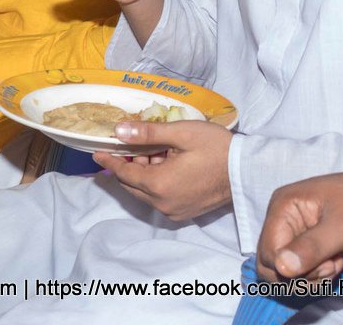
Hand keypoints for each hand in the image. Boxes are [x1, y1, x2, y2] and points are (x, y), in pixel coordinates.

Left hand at [94, 120, 233, 221]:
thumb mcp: (181, 133)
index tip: (97, 152)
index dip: (109, 161)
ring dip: (144, 173)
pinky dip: (156, 182)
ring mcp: (174, 211)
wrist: (246, 170)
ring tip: (157, 150)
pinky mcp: (184, 212)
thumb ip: (147, 133)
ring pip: (146, 192)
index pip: (124, 173)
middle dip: (128, 165)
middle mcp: (163, 204)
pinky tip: (167, 164)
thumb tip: (119, 131)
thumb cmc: (216, 147)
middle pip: (132, 185)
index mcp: (159, 185)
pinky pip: (159, 198)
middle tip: (131, 145)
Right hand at [255, 170, 342, 281]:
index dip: (292, 268)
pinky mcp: (310, 242)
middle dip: (300, 275)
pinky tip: (337, 263)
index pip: (269, 252)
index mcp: (284, 206)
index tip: (326, 264)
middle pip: (272, 263)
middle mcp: (284, 218)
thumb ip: (312, 247)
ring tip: (336, 264)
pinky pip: (301, 269)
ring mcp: (297, 231)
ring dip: (310, 277)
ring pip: (286, 270)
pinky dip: (317, 275)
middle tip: (330, 268)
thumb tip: (281, 268)